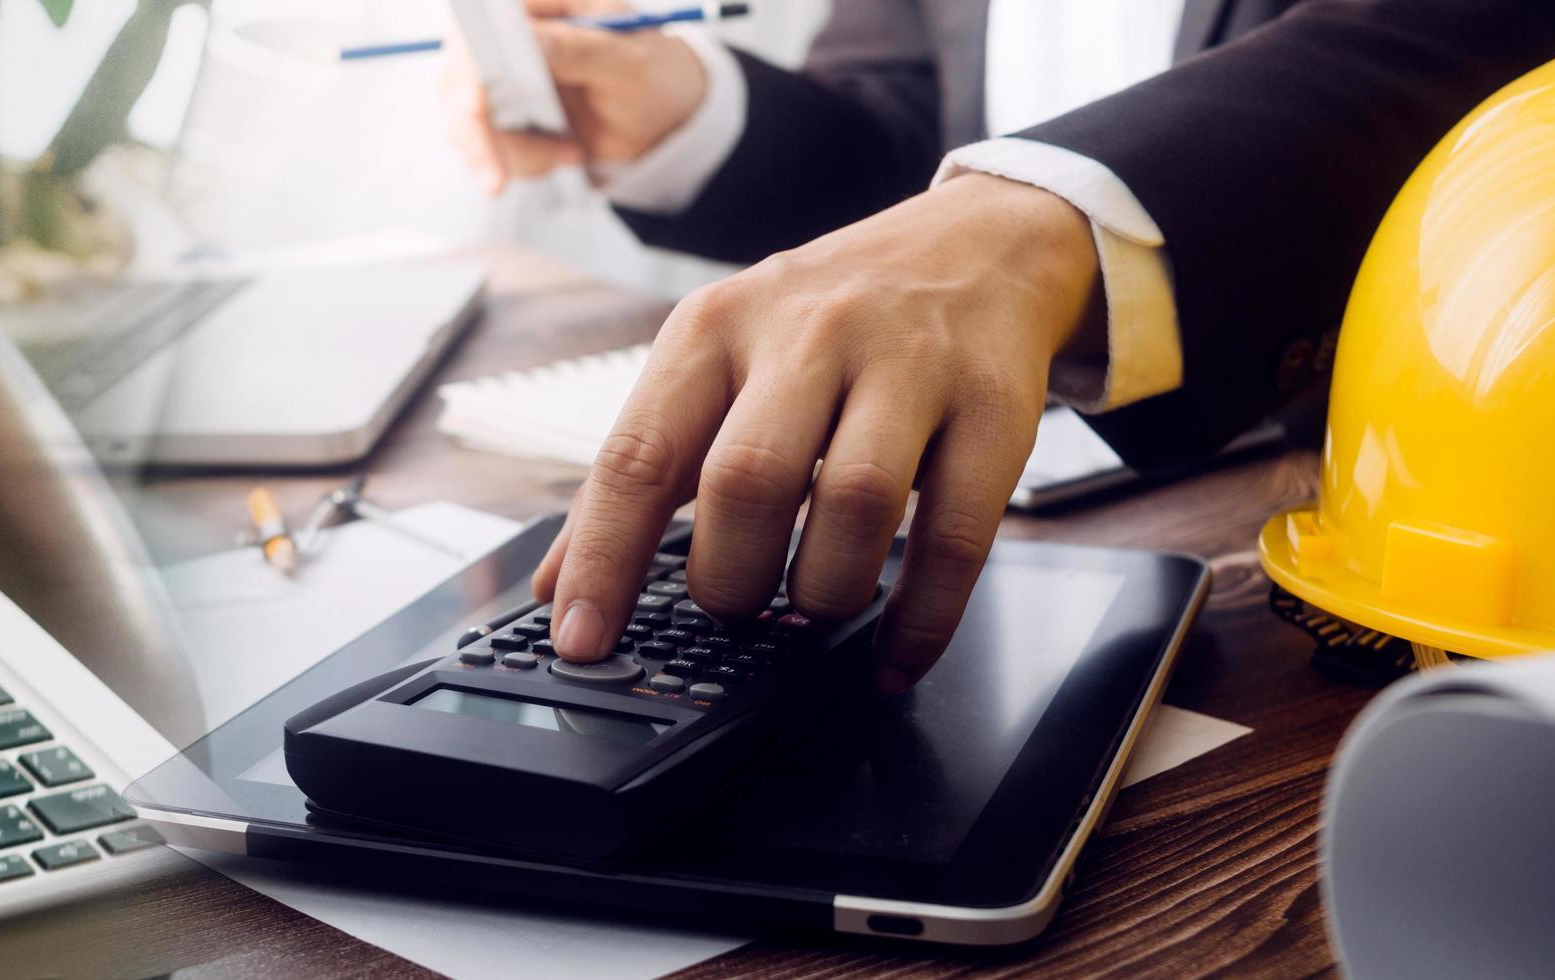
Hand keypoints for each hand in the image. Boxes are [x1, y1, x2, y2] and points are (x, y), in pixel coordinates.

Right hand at [444, 0, 709, 193]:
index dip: (470, 62)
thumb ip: (577, 49)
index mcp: (538, 2)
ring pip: (466, 119)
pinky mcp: (500, 113)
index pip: (484, 21)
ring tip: (571, 153)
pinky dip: (521, 161)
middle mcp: (508, 32)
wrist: (662, 118)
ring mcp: (498, 74)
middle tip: (499, 177)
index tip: (475, 106)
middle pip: (459, 76)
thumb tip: (527, 40)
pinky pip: (483, 144)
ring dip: (514, 152)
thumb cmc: (653, 74)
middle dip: (483, 131)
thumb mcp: (627, 61)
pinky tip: (563, 155)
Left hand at [535, 174, 1095, 692]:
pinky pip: (956, 534)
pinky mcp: (993, 406)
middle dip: (729, 577)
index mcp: (715, 328)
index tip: (581, 637)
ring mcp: (908, 365)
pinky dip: (921, 617)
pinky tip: (895, 652)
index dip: (603, 558)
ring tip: (810, 612)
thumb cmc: (826, 319)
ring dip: (821, 591)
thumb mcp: (717, 358)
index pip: (640, 453)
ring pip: (855, 503)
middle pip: (747, 480)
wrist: (977, 243)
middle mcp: (807, 334)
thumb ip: (641, 468)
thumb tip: (560, 582)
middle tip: (732, 609)